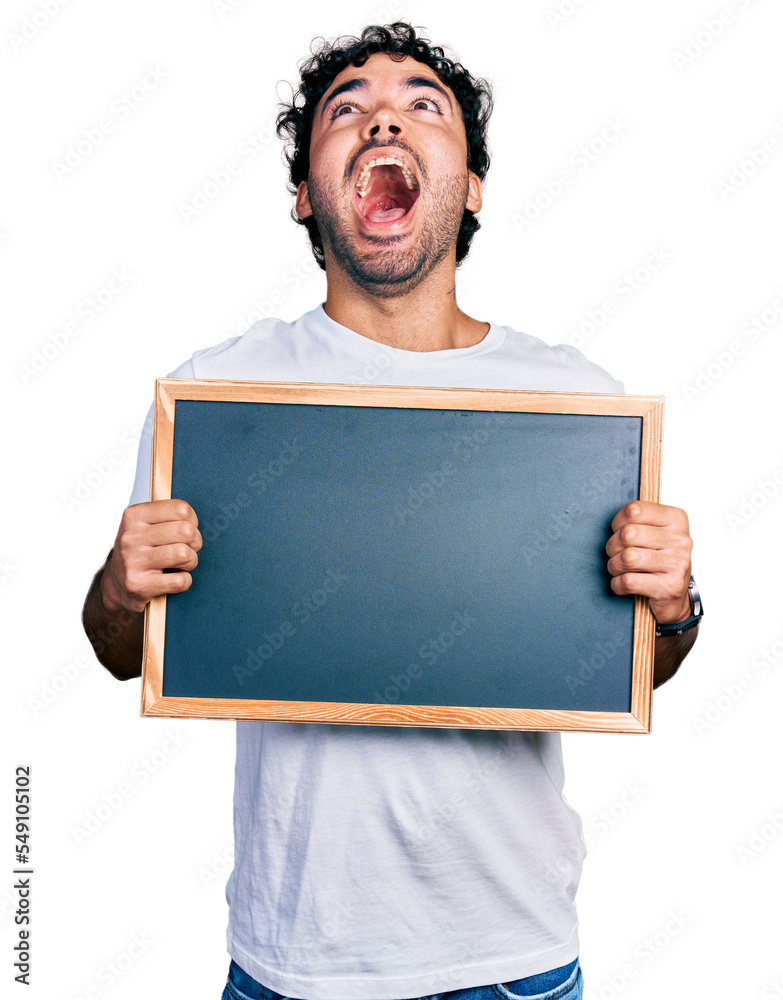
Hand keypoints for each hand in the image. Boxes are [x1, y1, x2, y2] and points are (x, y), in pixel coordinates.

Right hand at [101, 500, 201, 614]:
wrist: (116, 584)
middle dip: (195, 542)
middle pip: (186, 531)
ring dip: (190, 562)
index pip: (181, 509)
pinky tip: (173, 579)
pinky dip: (185, 581)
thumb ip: (168, 515)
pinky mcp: (138, 585)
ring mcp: (132, 562)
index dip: (192, 521)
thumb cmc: (141, 550)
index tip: (184, 530)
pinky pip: (180, 581)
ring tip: (181, 564)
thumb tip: (194, 520)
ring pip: (184, 554)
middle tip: (187, 549)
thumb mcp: (146, 525)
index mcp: (134, 516)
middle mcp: (130, 537)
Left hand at [605, 501, 692, 624]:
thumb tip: (613, 524)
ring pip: (627, 558)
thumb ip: (636, 521)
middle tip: (615, 554)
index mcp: (676, 519)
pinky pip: (628, 581)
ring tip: (618, 569)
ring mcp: (677, 564)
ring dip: (614, 566)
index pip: (634, 510)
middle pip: (627, 534)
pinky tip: (623, 583)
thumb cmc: (658, 559)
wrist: (675, 595)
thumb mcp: (654, 532)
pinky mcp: (670, 587)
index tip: (619, 532)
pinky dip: (617, 584)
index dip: (617, 522)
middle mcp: (680, 540)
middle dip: (612, 546)